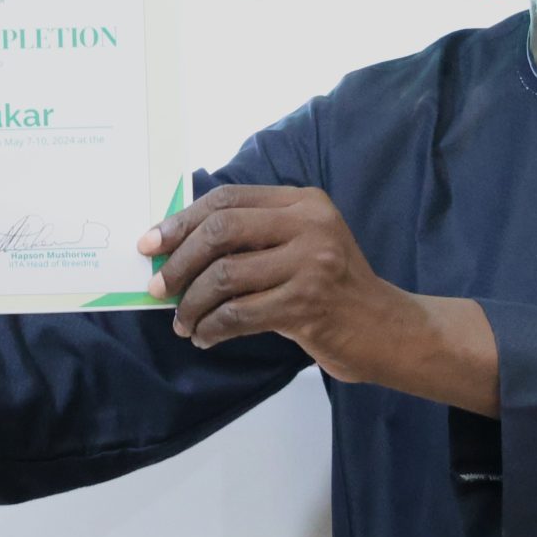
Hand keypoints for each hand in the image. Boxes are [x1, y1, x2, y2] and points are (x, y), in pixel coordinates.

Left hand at [136, 185, 414, 380]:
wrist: (385, 330)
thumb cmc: (332, 289)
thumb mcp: (302, 245)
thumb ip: (254, 236)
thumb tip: (178, 246)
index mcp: (303, 202)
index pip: (228, 199)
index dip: (182, 220)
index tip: (151, 243)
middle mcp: (309, 225)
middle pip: (221, 232)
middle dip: (180, 262)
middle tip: (159, 287)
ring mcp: (311, 264)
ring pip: (224, 277)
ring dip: (192, 304)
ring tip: (184, 322)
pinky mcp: (307, 305)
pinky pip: (238, 314)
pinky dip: (212, 328)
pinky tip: (206, 337)